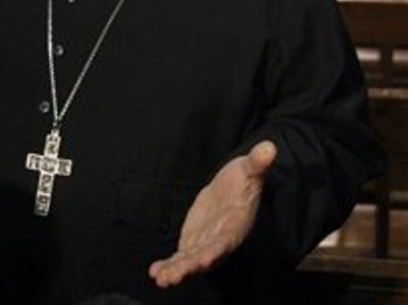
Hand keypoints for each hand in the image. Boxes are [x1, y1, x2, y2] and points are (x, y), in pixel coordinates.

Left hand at [148, 140, 276, 287]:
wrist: (234, 187)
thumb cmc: (245, 178)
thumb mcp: (250, 168)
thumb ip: (258, 162)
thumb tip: (270, 147)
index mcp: (235, 225)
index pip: (225, 240)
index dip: (214, 251)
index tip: (202, 259)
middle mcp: (220, 240)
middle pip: (204, 258)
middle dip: (188, 268)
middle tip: (170, 277)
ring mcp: (205, 243)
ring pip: (190, 261)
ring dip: (176, 271)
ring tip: (159, 278)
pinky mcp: (193, 242)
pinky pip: (181, 257)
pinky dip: (169, 265)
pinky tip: (155, 271)